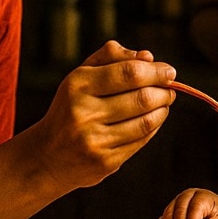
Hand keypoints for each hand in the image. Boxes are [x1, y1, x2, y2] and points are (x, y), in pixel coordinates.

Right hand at [32, 41, 175, 192]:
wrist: (46, 156)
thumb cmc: (70, 107)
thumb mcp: (81, 76)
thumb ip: (111, 58)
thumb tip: (147, 56)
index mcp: (78, 85)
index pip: (129, 73)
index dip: (156, 71)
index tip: (169, 71)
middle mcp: (84, 112)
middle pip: (142, 97)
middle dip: (164, 91)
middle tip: (171, 88)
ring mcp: (94, 140)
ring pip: (145, 121)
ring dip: (162, 109)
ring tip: (164, 102)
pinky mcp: (105, 162)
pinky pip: (141, 140)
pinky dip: (154, 127)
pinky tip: (154, 119)